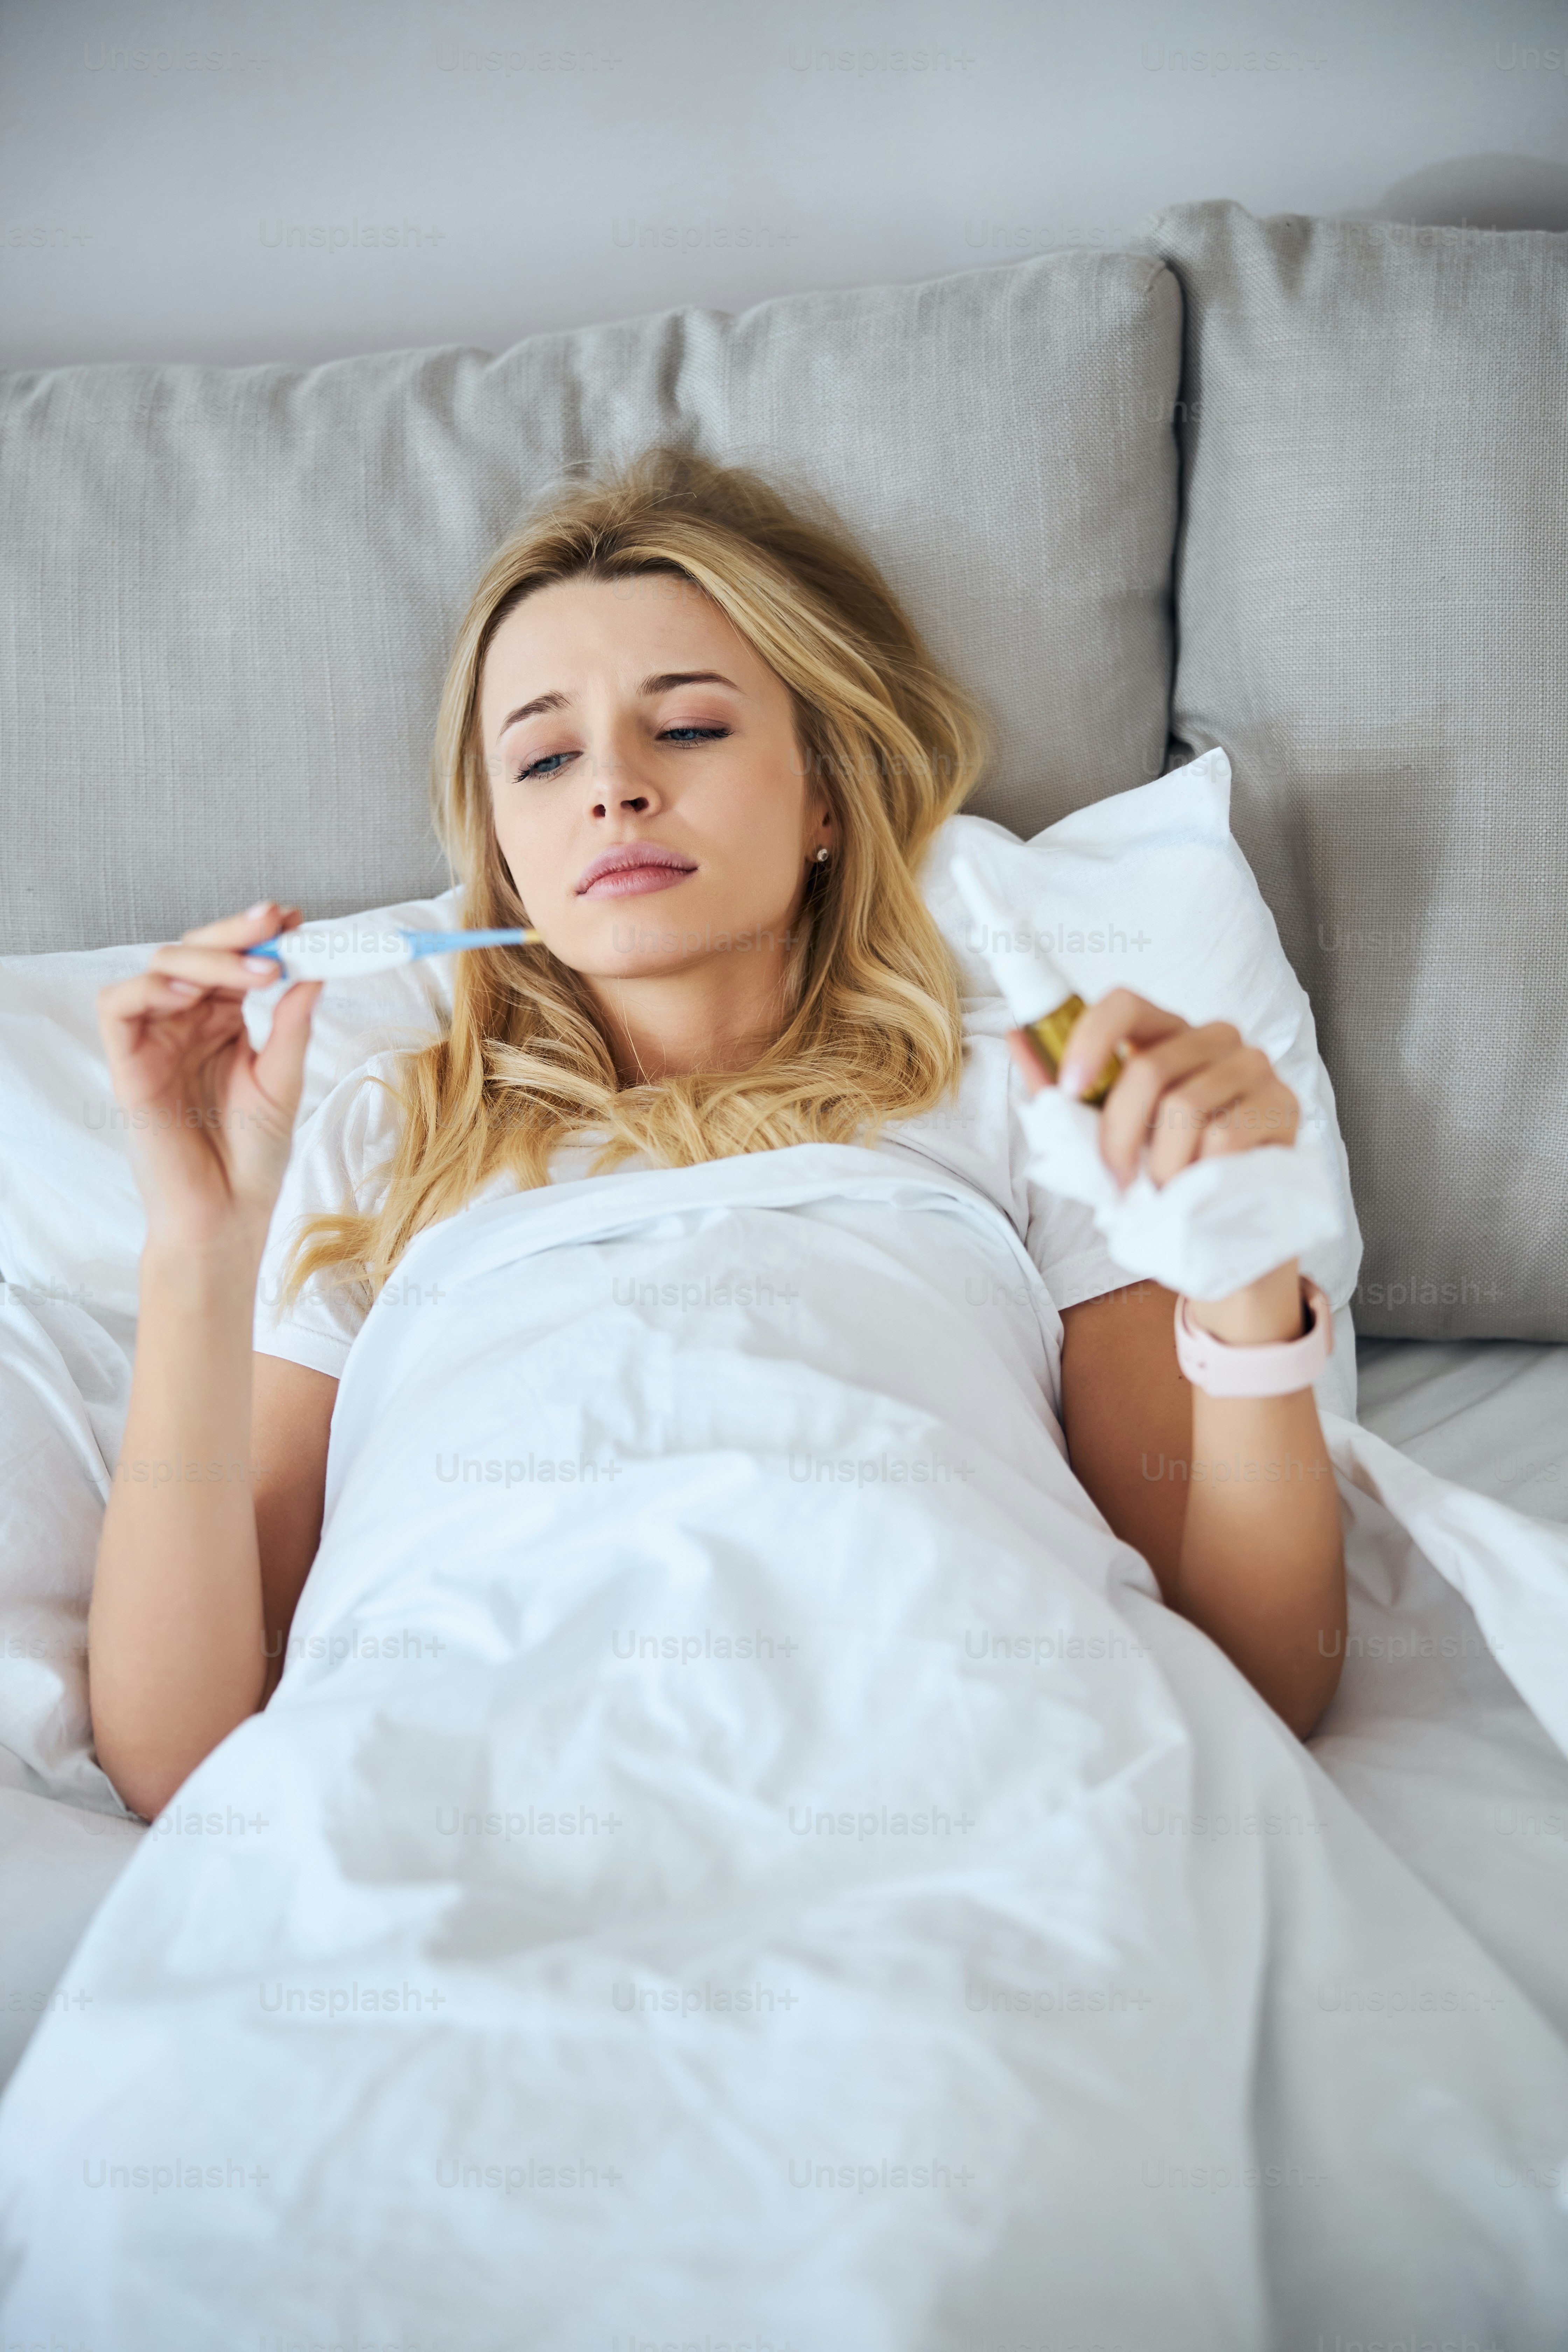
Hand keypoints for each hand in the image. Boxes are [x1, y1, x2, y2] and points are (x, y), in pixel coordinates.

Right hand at [97, 902, 320, 1255]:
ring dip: (208, 959)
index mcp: (224, 1021)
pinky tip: (190, 993)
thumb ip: (292, 1026)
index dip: (260, 935)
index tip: (295, 919)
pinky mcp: (127, 1063)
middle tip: (276, 923)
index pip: (235, 961)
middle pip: (197, 953)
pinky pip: (118, 1005)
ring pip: (162, 968)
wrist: (228, 1211)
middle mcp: (186, 1022)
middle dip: (236, 932)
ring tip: (257, 971)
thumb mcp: (283, 1080)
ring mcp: (155, 1040)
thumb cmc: (254, 1154)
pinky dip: (149, 989)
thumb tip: (313, 971)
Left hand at [1006, 988, 1305, 1342]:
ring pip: (1185, 1107)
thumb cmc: (1158, 1167)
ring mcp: (1254, 1067)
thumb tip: (1017, 1039)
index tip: (1069, 1089)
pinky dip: (1199, 1173)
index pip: (1126, 1003)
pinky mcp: (1283, 1105)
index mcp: (1166, 1033)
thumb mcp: (1104, 1131)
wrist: (1220, 1225)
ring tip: (1163, 1186)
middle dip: (1119, 1135)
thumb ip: (1062, 1090)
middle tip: (1114, 1178)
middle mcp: (1215, 1037)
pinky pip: (1225, 1136)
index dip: (1092, 1039)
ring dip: (1160, 1163)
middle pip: (1151, 1068)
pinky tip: (1201, 1185)